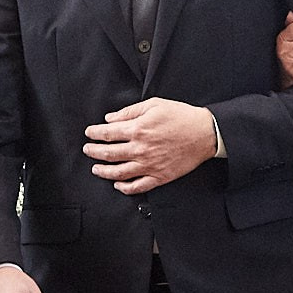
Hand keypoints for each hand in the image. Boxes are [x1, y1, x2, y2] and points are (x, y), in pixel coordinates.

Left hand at [85, 98, 217, 193]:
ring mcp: (149, 165)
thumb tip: (110, 118)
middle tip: (87, 150)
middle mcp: (140, 149)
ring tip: (96, 168)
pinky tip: (117, 184)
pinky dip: (124, 188)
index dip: (94, 134)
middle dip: (93, 152)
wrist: (205, 133)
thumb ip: (129, 111)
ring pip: (118, 173)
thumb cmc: (181, 117)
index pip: (107, 134)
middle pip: (109, 154)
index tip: (89, 134)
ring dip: (103, 171)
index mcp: (138, 130)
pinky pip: (137, 186)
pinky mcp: (159, 177)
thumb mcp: (154, 105)